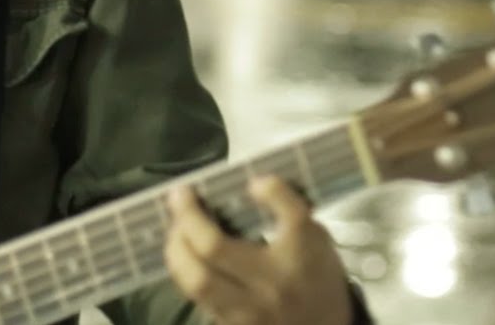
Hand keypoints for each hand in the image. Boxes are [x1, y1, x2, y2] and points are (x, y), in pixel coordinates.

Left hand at [165, 177, 353, 324]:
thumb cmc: (317, 275)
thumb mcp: (315, 235)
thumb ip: (287, 205)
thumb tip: (254, 184)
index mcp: (294, 259)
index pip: (282, 219)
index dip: (265, 194)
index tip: (235, 183)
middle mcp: (267, 287)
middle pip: (212, 252)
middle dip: (187, 221)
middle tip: (179, 199)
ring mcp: (245, 313)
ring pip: (196, 281)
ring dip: (177, 249)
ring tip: (177, 227)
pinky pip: (198, 298)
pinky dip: (185, 272)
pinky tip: (185, 254)